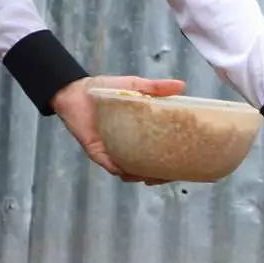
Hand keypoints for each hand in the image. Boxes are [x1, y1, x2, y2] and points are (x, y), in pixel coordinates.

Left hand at [51, 75, 184, 182]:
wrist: (75, 91)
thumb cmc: (105, 89)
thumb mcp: (134, 86)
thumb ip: (156, 87)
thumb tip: (182, 86)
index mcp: (142, 131)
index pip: (161, 148)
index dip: (174, 157)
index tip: (188, 161)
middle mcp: (130, 144)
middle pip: (149, 165)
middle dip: (161, 173)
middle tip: (172, 174)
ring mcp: (115, 150)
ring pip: (131, 170)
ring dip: (143, 175)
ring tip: (153, 177)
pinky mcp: (98, 152)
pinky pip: (112, 166)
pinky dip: (122, 170)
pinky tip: (131, 173)